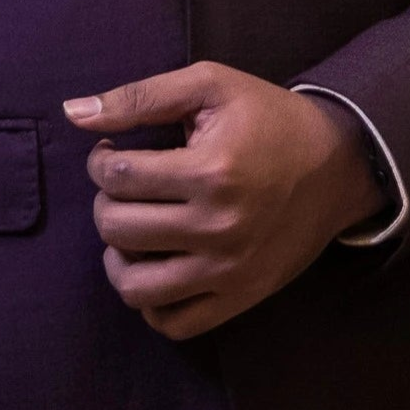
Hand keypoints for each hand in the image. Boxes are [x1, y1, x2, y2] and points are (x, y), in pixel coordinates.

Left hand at [66, 63, 383, 338]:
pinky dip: (150, 302)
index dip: (100, 160)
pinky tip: (155, 265)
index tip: (112, 152)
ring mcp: (229, 271)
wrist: (337, 164)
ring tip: (131, 230)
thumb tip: (73, 113)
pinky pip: (173, 324)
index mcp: (212, 171)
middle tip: (124, 186)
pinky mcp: (239, 298)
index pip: (119, 176)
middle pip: (119, 228)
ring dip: (118, 256)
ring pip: (136, 287)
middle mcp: (219, 228)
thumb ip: (140, 96)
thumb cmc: (269, 118)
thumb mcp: (211, 86)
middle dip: (106, 202)